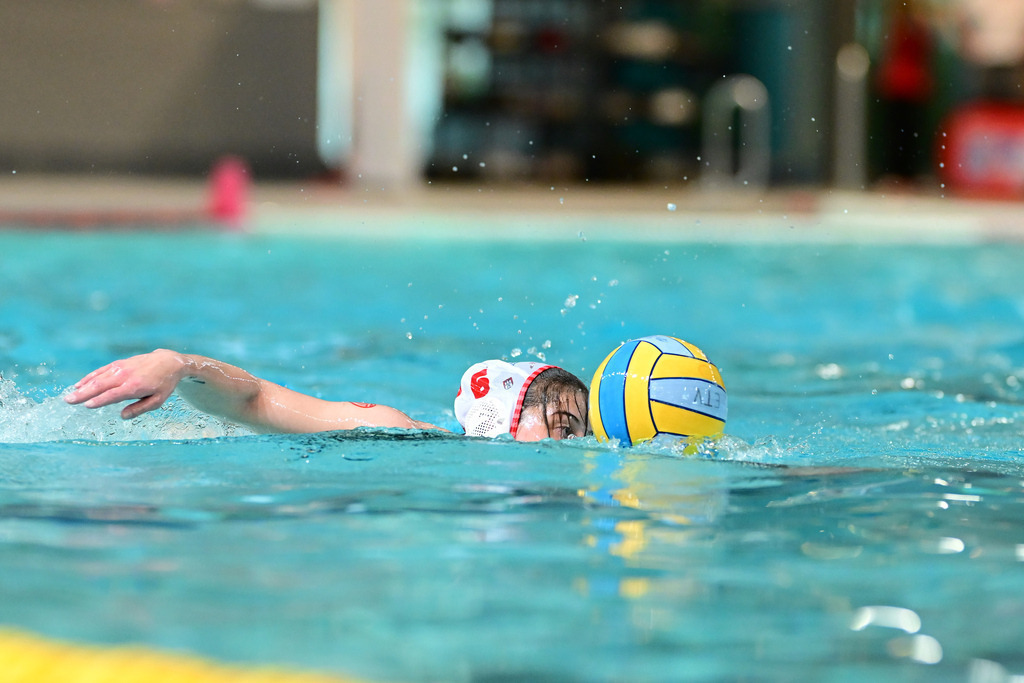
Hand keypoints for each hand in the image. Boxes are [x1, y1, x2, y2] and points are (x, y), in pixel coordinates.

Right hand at [65, 349, 188, 418]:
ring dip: (83, 386)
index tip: (86, 405)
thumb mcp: (158, 400)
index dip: (99, 400)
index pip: (113, 395)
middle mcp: (125, 376)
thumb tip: (122, 416)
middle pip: (100, 385)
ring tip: (70, 395)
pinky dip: (90, 377)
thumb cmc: (164, 384)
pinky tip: (80, 384)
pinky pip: (101, 371)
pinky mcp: (119, 364)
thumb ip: (140, 409)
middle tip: (68, 401)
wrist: (169, 362)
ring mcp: (121, 368)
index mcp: (135, 387)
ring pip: (98, 377)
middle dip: (83, 394)